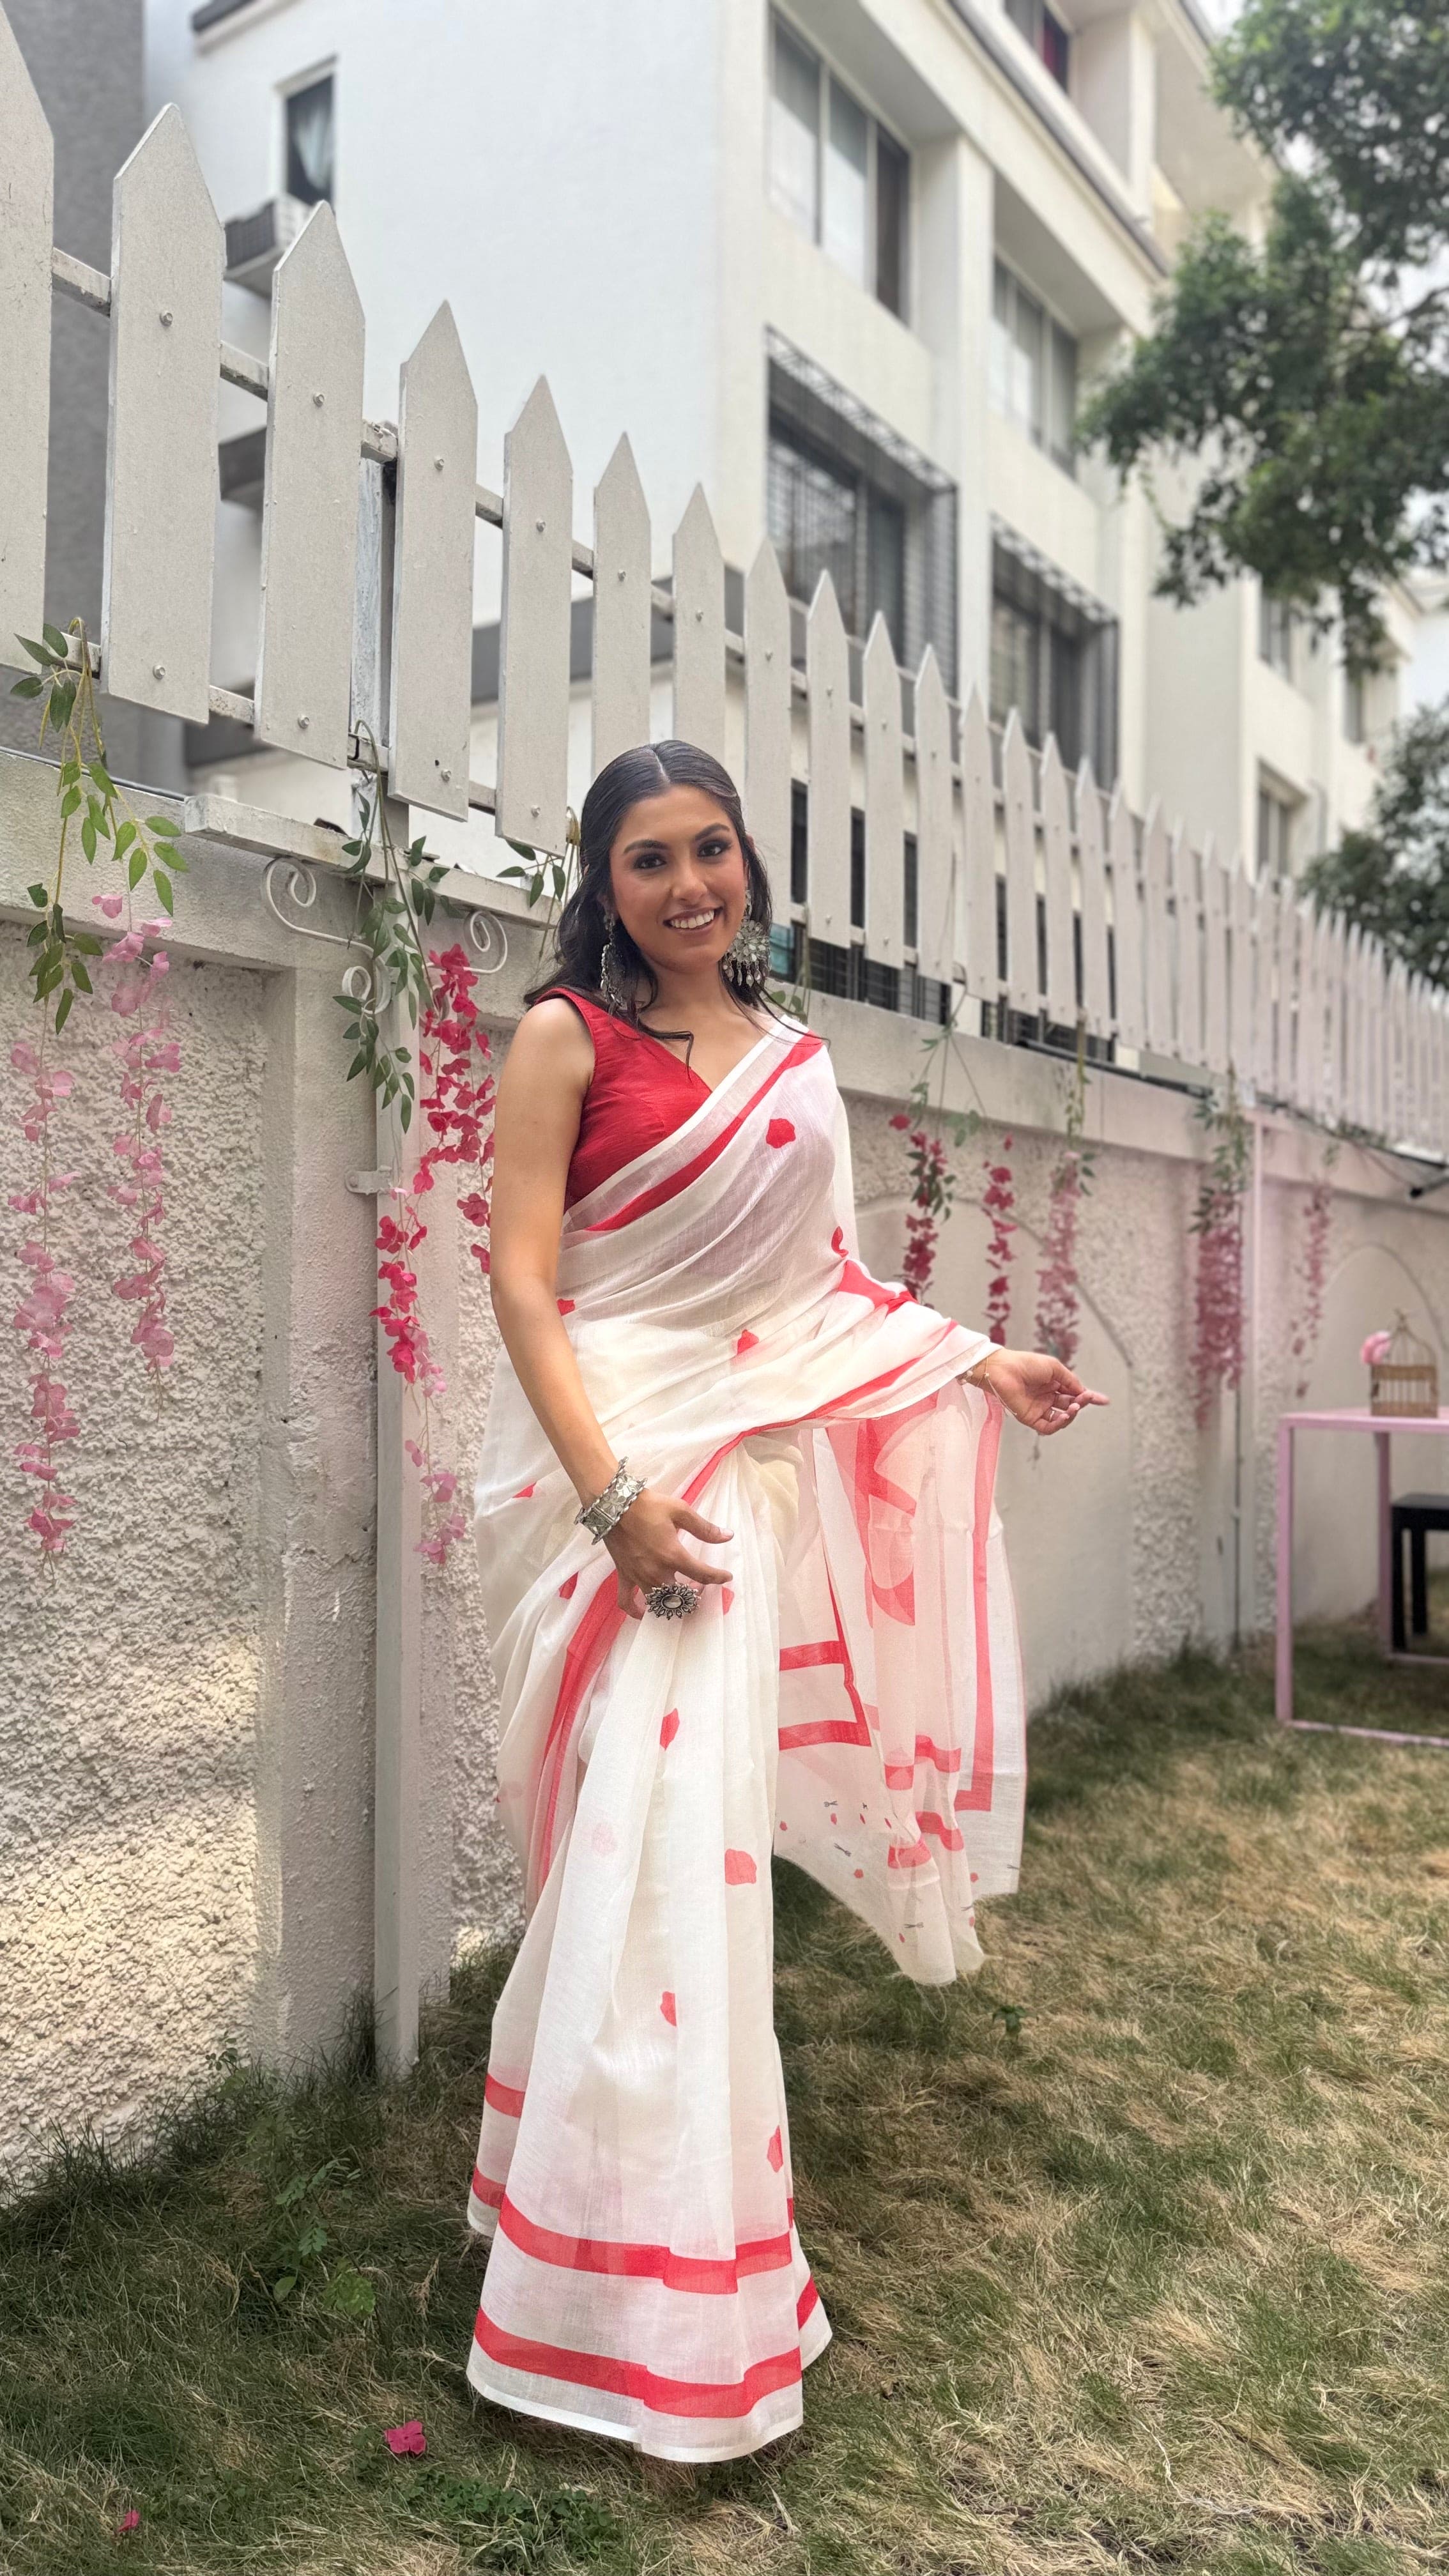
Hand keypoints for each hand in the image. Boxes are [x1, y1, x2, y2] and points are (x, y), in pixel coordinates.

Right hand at [602, 1486, 732, 1619]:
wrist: (614, 1505)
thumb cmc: (648, 1506)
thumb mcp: (680, 1511)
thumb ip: (704, 1528)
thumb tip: (728, 1536)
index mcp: (673, 1556)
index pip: (702, 1575)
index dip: (718, 1577)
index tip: (726, 1577)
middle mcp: (656, 1572)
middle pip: (681, 1595)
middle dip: (695, 1592)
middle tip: (700, 1583)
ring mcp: (638, 1577)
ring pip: (659, 1602)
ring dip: (672, 1602)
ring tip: (679, 1594)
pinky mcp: (624, 1576)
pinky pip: (627, 1601)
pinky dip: (635, 1611)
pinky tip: (644, 1612)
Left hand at [970, 1347, 1108, 1436]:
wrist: (1003, 1369)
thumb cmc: (1025, 1364)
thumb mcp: (1054, 1368)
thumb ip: (1070, 1380)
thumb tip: (1083, 1392)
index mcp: (1053, 1383)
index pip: (1074, 1393)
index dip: (1088, 1397)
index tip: (1103, 1401)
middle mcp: (1047, 1397)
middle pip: (1071, 1405)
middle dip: (1081, 1403)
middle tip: (1085, 1399)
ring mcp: (1039, 1408)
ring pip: (1062, 1418)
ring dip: (1072, 1415)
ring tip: (1074, 1407)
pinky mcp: (1030, 1418)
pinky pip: (1048, 1427)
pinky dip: (1059, 1424)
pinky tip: (1064, 1416)